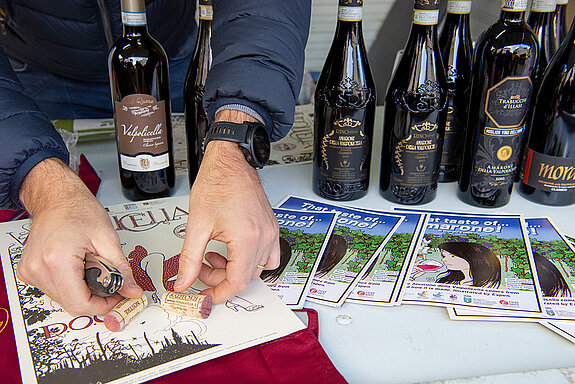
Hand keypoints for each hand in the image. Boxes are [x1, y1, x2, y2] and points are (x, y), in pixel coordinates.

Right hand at [16, 158, 141, 315]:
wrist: (57, 198)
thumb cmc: (78, 211)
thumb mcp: (107, 239)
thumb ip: (121, 269)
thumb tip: (132, 290)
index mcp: (56, 261)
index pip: (80, 303)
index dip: (104, 305)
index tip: (117, 297)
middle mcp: (38, 269)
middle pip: (72, 304)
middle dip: (96, 297)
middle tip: (110, 281)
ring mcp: (30, 272)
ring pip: (63, 299)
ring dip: (83, 291)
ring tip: (91, 267)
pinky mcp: (29, 272)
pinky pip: (54, 290)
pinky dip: (71, 285)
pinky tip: (78, 267)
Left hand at [174, 111, 279, 302]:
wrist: (231, 160)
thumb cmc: (217, 183)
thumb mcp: (197, 224)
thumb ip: (189, 259)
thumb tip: (183, 282)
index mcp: (247, 238)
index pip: (237, 282)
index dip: (218, 293)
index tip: (203, 295)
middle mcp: (264, 237)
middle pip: (246, 278)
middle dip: (220, 279)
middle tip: (199, 268)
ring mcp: (271, 232)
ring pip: (258, 269)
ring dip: (234, 271)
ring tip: (214, 256)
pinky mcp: (271, 228)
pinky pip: (266, 255)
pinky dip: (248, 260)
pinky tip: (230, 250)